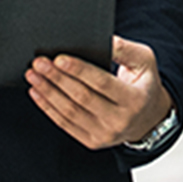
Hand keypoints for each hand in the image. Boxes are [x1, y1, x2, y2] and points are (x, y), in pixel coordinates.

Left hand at [26, 36, 174, 149]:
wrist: (148, 118)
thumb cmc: (143, 84)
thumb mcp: (144, 61)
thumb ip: (124, 48)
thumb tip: (102, 39)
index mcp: (134, 100)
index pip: (102, 83)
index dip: (79, 70)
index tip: (59, 58)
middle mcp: (120, 120)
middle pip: (81, 98)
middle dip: (57, 78)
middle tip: (39, 63)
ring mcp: (105, 134)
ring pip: (70, 112)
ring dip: (48, 92)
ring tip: (34, 75)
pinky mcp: (92, 142)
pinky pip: (65, 124)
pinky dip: (48, 108)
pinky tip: (38, 93)